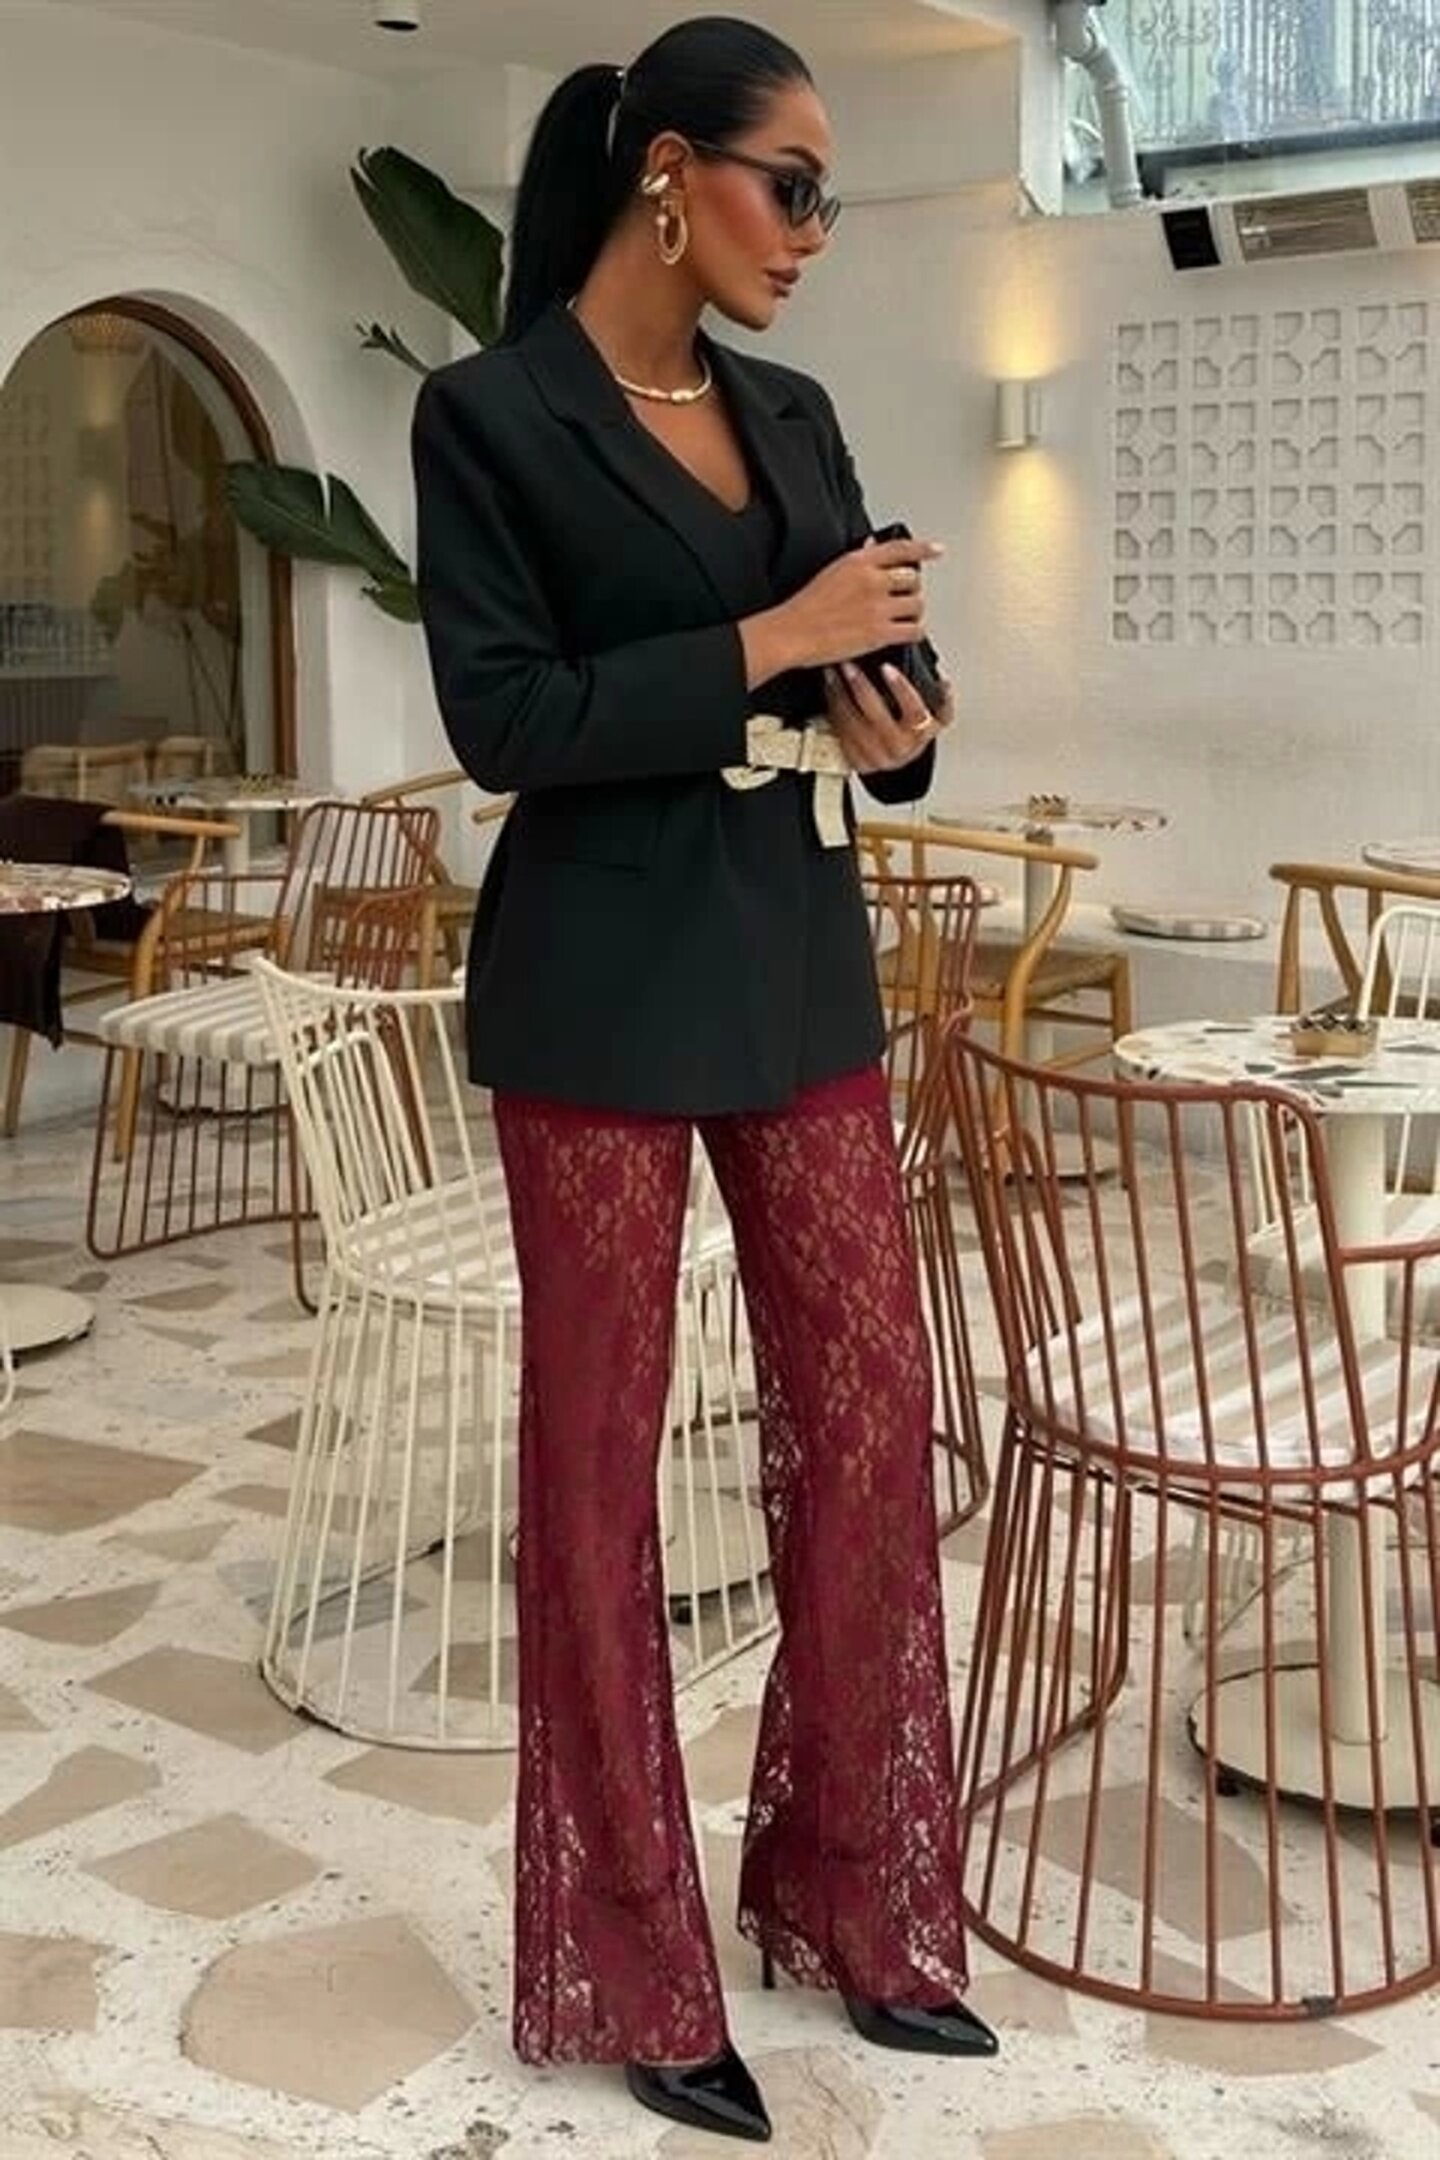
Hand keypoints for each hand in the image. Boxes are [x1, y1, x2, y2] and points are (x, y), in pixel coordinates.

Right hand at [774, 535, 943, 671]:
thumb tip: (873, 546)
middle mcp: (872, 580)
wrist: (791, 633)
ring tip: (902, 619)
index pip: (900, 549)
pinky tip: (906, 634)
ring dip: (913, 613)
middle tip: (902, 599)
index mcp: (859, 562)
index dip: (923, 549)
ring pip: (917, 605)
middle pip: (913, 579)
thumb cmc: (804, 608)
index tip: (936, 550)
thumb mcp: (831, 571)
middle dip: (911, 590)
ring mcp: (877, 606)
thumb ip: (858, 559)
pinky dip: (914, 633)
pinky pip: (914, 630)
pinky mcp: (880, 632)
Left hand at [823, 658, 951, 773]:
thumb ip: (939, 700)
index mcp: (921, 735)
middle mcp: (900, 749)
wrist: (897, 762)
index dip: (901, 689)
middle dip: (860, 687)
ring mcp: (877, 758)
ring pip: (854, 725)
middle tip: (850, 666)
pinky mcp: (858, 762)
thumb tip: (943, 684)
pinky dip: (833, 711)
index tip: (887, 668)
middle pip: (877, 716)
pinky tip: (830, 694)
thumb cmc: (912, 734)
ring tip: (833, 675)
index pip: (915, 712)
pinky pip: (841, 734)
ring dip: (840, 696)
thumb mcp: (934, 718)